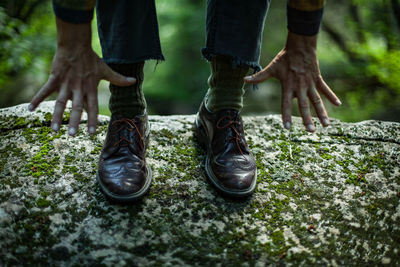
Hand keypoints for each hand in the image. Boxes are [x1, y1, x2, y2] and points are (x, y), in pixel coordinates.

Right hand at [28, 18, 135, 135]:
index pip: (92, 107)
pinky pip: (45, 90)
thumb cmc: (91, 59)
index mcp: (90, 88)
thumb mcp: (106, 70)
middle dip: (74, 122)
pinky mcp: (55, 78)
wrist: (75, 45)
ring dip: (57, 116)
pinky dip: (37, 98)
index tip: (91, 133)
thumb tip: (134, 81)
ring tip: (54, 130)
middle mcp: (78, 88)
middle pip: (76, 107)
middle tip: (72, 136)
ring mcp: (66, 84)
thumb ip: (119, 79)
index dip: (92, 119)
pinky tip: (30, 108)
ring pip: (60, 102)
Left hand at [244, 31, 340, 131]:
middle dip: (307, 119)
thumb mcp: (272, 68)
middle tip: (311, 131)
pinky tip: (338, 105)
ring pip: (317, 100)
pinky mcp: (318, 79)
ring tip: (326, 125)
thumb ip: (259, 77)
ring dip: (322, 113)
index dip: (286, 115)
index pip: (286, 104)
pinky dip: (332, 96)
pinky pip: (326, 89)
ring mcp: (310, 83)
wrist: (300, 45)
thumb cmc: (284, 58)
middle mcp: (300, 87)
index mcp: (288, 86)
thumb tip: (244, 80)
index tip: (287, 127)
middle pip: (304, 106)